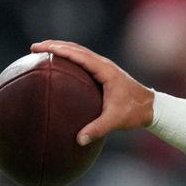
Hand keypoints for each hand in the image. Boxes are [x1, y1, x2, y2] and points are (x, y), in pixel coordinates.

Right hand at [30, 40, 154, 145]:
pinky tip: (60, 66)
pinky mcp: (104, 72)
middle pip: (75, 48)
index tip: (41, 48)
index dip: (59, 49)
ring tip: (42, 51)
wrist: (151, 107)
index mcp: (105, 70)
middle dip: (54, 45)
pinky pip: (83, 60)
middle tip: (34, 47)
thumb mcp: (116, 121)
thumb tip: (79, 140)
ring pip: (79, 52)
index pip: (78, 55)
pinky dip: (69, 58)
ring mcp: (104, 67)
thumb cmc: (134, 112)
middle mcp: (104, 64)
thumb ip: (98, 129)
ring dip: (61, 49)